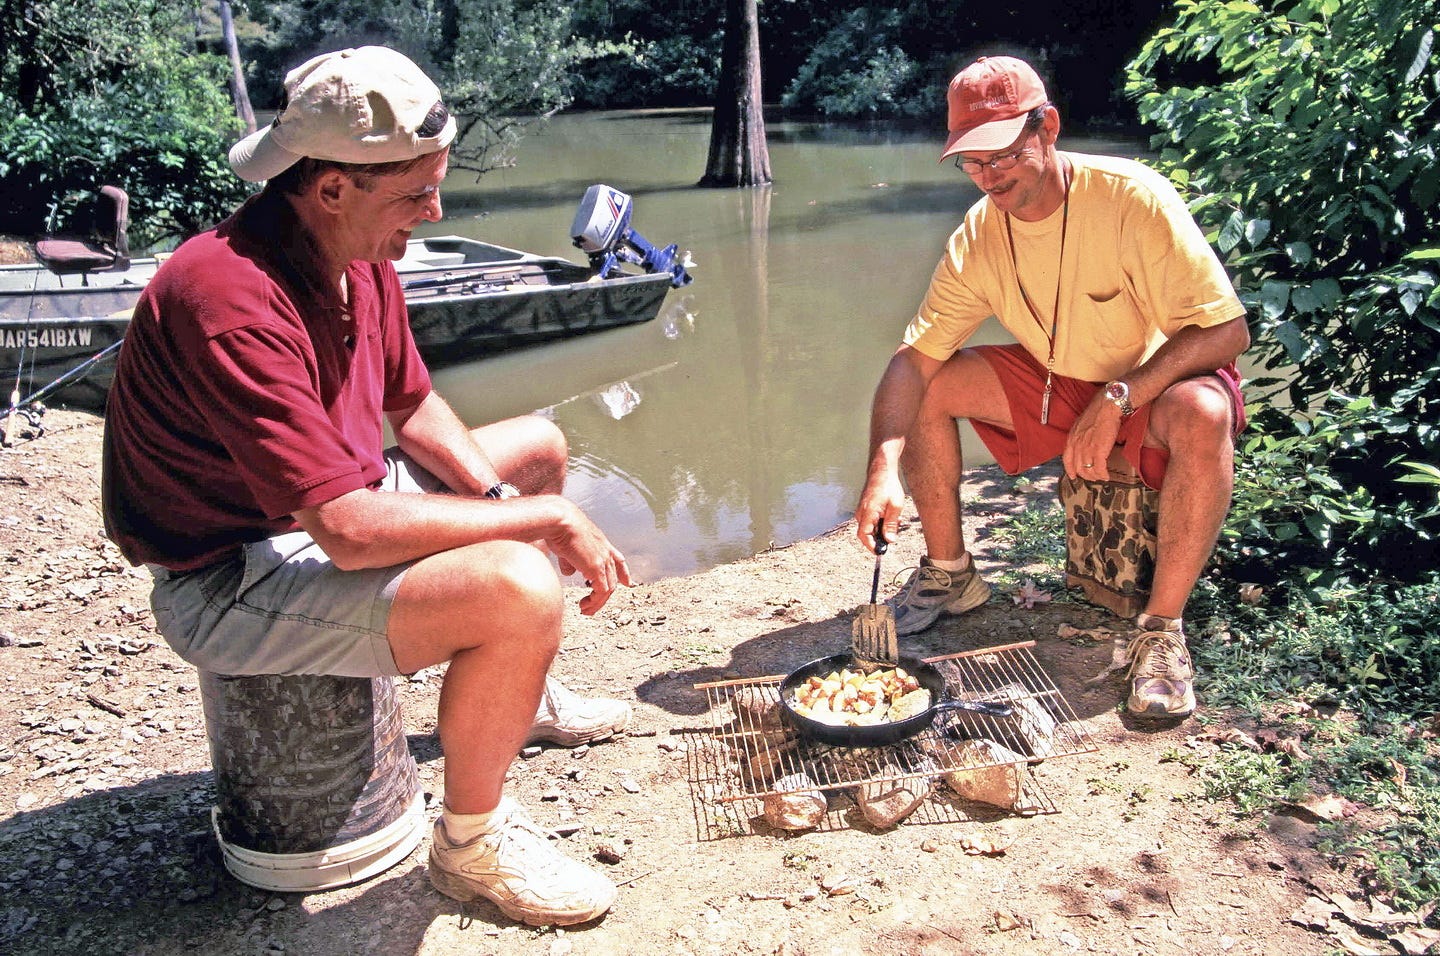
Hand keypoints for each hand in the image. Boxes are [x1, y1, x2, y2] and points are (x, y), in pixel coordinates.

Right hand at [547, 500, 632, 614]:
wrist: (560, 520)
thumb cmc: (558, 528)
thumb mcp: (566, 546)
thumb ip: (570, 561)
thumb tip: (570, 572)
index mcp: (601, 542)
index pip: (618, 559)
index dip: (623, 572)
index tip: (627, 583)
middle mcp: (605, 551)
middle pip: (613, 578)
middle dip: (604, 595)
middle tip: (591, 606)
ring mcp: (603, 560)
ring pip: (609, 588)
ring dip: (597, 602)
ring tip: (585, 610)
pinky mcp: (596, 568)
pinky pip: (601, 592)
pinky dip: (595, 602)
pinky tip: (584, 605)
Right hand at [854, 471, 904, 553]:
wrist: (881, 472)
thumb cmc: (889, 486)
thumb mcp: (895, 506)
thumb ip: (891, 524)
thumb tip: (890, 540)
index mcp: (868, 513)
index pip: (864, 535)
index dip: (871, 546)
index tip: (880, 552)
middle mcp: (861, 513)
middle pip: (866, 534)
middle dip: (878, 539)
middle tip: (891, 538)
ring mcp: (861, 511)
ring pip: (868, 528)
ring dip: (880, 530)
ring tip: (894, 521)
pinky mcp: (864, 509)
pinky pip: (869, 522)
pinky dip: (878, 524)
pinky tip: (889, 517)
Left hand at [1063, 392, 1123, 480]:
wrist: (1106, 408)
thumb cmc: (1096, 413)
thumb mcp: (1080, 425)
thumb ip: (1079, 436)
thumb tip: (1083, 442)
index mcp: (1071, 439)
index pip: (1067, 460)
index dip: (1070, 470)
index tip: (1073, 476)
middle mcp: (1077, 446)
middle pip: (1078, 468)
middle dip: (1086, 475)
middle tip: (1093, 477)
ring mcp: (1087, 449)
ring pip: (1088, 471)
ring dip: (1095, 476)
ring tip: (1101, 476)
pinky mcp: (1099, 451)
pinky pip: (1099, 469)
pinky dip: (1102, 474)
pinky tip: (1106, 476)